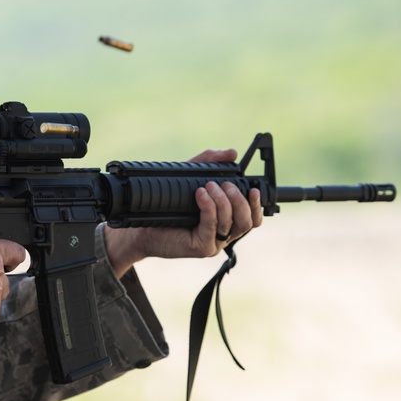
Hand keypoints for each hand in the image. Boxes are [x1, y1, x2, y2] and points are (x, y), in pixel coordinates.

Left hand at [103, 149, 262, 276]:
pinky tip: (200, 196)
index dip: (257, 204)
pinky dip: (209, 208)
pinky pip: (213, 227)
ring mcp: (214, 242)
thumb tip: (232, 153)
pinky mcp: (202, 247)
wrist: (143, 226)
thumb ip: (210, 162)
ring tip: (208, 187)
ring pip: (234, 224)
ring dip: (224, 202)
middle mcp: (224, 233)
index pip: (253, 217)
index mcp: (227, 220)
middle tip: (224, 184)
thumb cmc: (168, 205)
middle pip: (248, 221)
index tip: (253, 188)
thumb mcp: (190, 177)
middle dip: (239, 199)